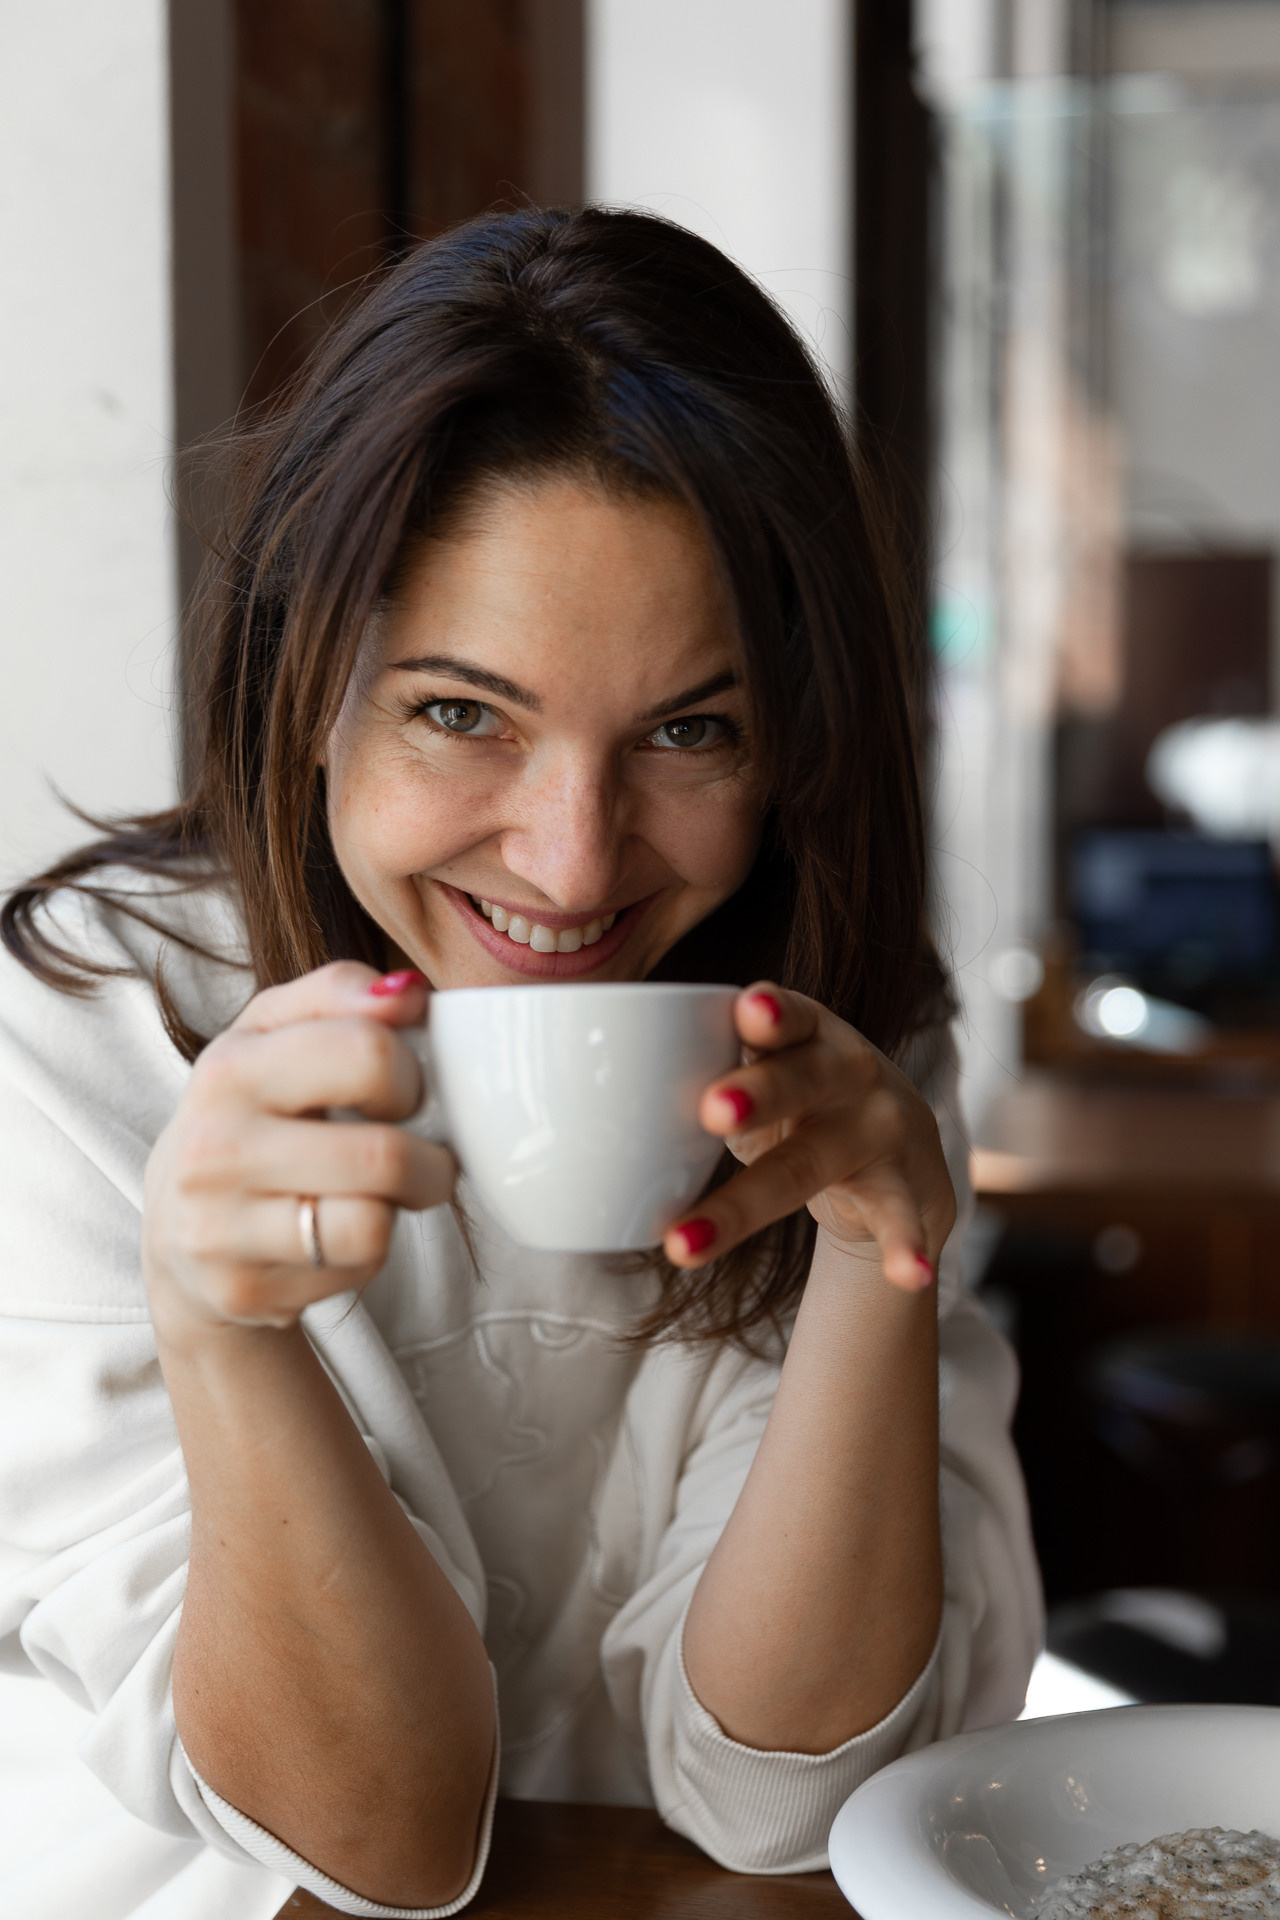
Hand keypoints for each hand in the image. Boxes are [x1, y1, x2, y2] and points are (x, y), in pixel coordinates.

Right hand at [143, 963, 455, 1335]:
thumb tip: (408, 993)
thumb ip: (340, 993)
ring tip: (389, 1193)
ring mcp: (222, 1227)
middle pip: (383, 1153)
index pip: (366, 1053)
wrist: (181, 1232)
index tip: (405, 1092)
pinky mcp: (243, 1288)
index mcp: (231, 1067)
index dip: (411, 1074)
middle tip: (422, 1154)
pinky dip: (371, 1252)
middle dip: (432, 1157)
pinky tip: (344, 1233)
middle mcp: (216, 1148)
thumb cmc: (249, 1115)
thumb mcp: (275, 1034)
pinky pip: (354, 1267)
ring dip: (406, 1209)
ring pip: (374, 1223)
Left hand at [664, 983, 954, 1289]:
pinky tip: (908, 1274)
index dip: (770, 1014)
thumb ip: (698, 1076)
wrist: (904, 1154)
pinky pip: (897, 1218)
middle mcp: (850, 1070)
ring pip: (811, 1164)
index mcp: (808, 1033)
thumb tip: (584, 1103)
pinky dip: (904, 1246)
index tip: (746, 1013)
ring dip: (747, 1203)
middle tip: (711, 1111)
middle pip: (800, 1080)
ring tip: (686, 1244)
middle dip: (759, 1092)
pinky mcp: (904, 1186)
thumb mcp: (762, 1078)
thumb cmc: (803, 1106)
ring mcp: (879, 1128)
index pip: (788, 1015)